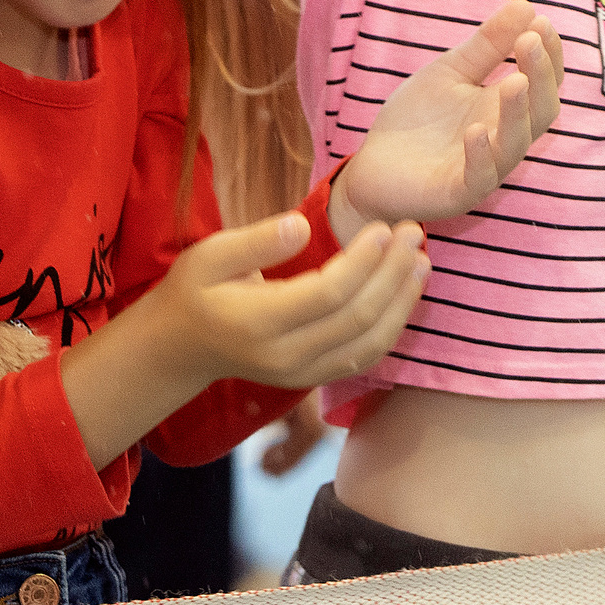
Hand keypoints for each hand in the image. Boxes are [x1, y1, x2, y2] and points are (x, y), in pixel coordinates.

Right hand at [59, 212, 424, 470]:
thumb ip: (257, 241)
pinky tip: (406, 293)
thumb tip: (303, 225)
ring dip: (402, 302)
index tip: (384, 226)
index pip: (328, 294)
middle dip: (393, 273)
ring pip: (369, 344)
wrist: (182, 348)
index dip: (363, 261)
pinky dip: (393, 327)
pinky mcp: (314, 379)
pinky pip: (364, 357)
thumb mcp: (209, 255)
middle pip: (357, 318)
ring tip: (422, 260)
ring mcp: (302, 374)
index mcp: (258, 323)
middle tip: (414, 231)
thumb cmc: (195, 290)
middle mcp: (285, 357)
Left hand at [334, 1, 564, 238]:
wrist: (373, 165)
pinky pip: (480, 177)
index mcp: (506, 108)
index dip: (548, 54)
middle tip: (532, 42)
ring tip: (515, 81)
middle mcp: (505, 138)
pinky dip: (480, 155)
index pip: (544, 81)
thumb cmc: (417, 120)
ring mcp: (486, 168)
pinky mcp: (459, 192)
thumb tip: (526, 5)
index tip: (541, 22)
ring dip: (517, 113)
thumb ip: (487, 45)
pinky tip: (475, 131)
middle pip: (542, 111)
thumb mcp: (450, 72)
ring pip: (515, 144)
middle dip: (541, 77)